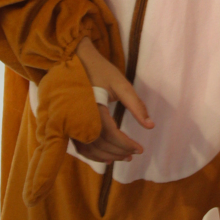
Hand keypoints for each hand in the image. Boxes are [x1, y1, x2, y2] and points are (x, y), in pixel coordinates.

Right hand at [73, 36, 153, 162]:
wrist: (76, 60)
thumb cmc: (100, 70)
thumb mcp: (121, 84)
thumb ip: (136, 105)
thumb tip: (150, 126)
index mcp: (94, 108)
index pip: (111, 134)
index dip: (126, 144)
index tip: (141, 149)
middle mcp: (80, 118)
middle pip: (100, 145)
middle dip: (119, 152)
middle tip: (135, 153)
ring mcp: (72, 122)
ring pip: (89, 149)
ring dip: (107, 156)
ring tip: (124, 157)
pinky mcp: (69, 124)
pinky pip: (81, 146)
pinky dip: (94, 155)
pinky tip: (107, 158)